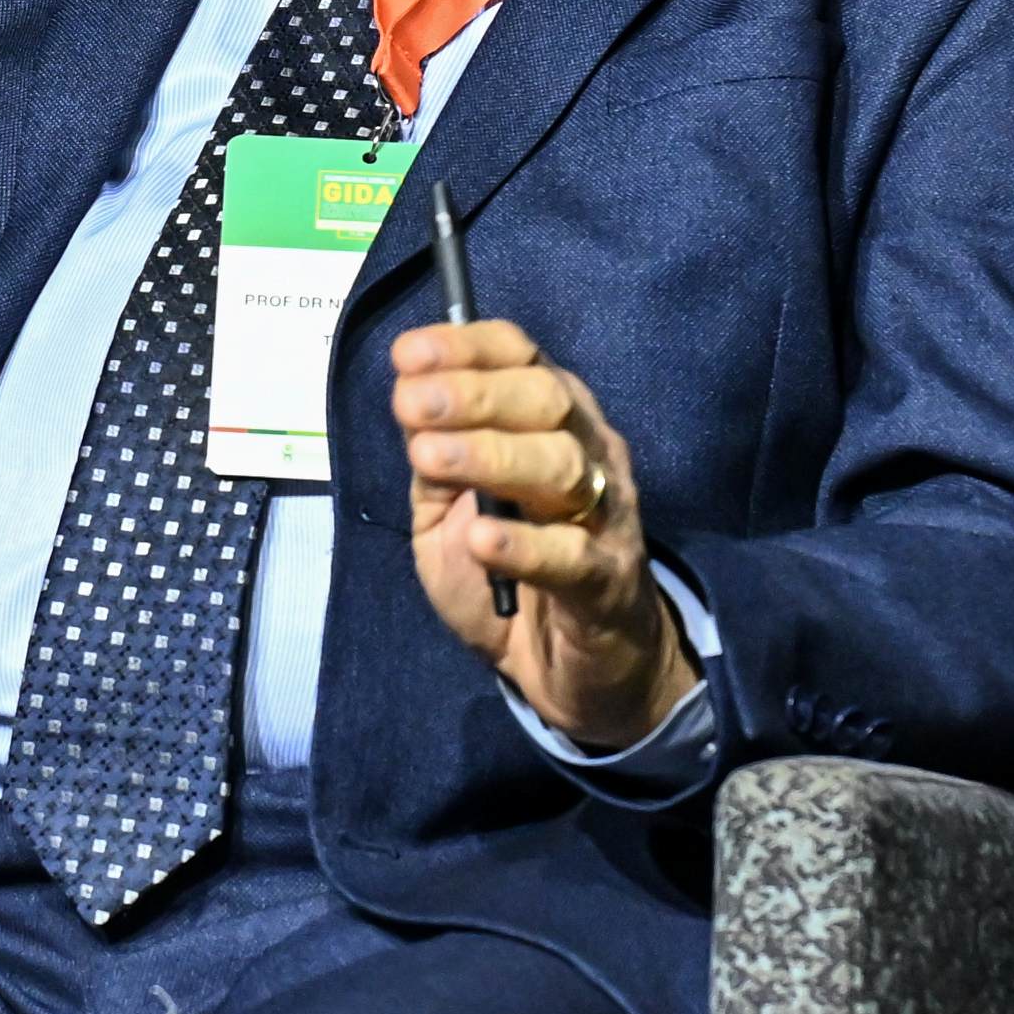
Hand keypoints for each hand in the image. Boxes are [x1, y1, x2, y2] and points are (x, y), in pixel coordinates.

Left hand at [393, 319, 698, 749]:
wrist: (570, 666)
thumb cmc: (508, 570)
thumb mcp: (450, 510)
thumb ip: (435, 461)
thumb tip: (409, 399)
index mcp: (550, 419)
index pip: (521, 357)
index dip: (467, 347)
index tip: (407, 353)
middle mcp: (589, 451)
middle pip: (547, 400)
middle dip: (474, 394)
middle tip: (410, 401)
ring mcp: (606, 516)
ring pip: (564, 466)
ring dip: (491, 455)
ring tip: (429, 457)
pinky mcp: (606, 582)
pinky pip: (571, 555)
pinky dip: (525, 545)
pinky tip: (482, 538)